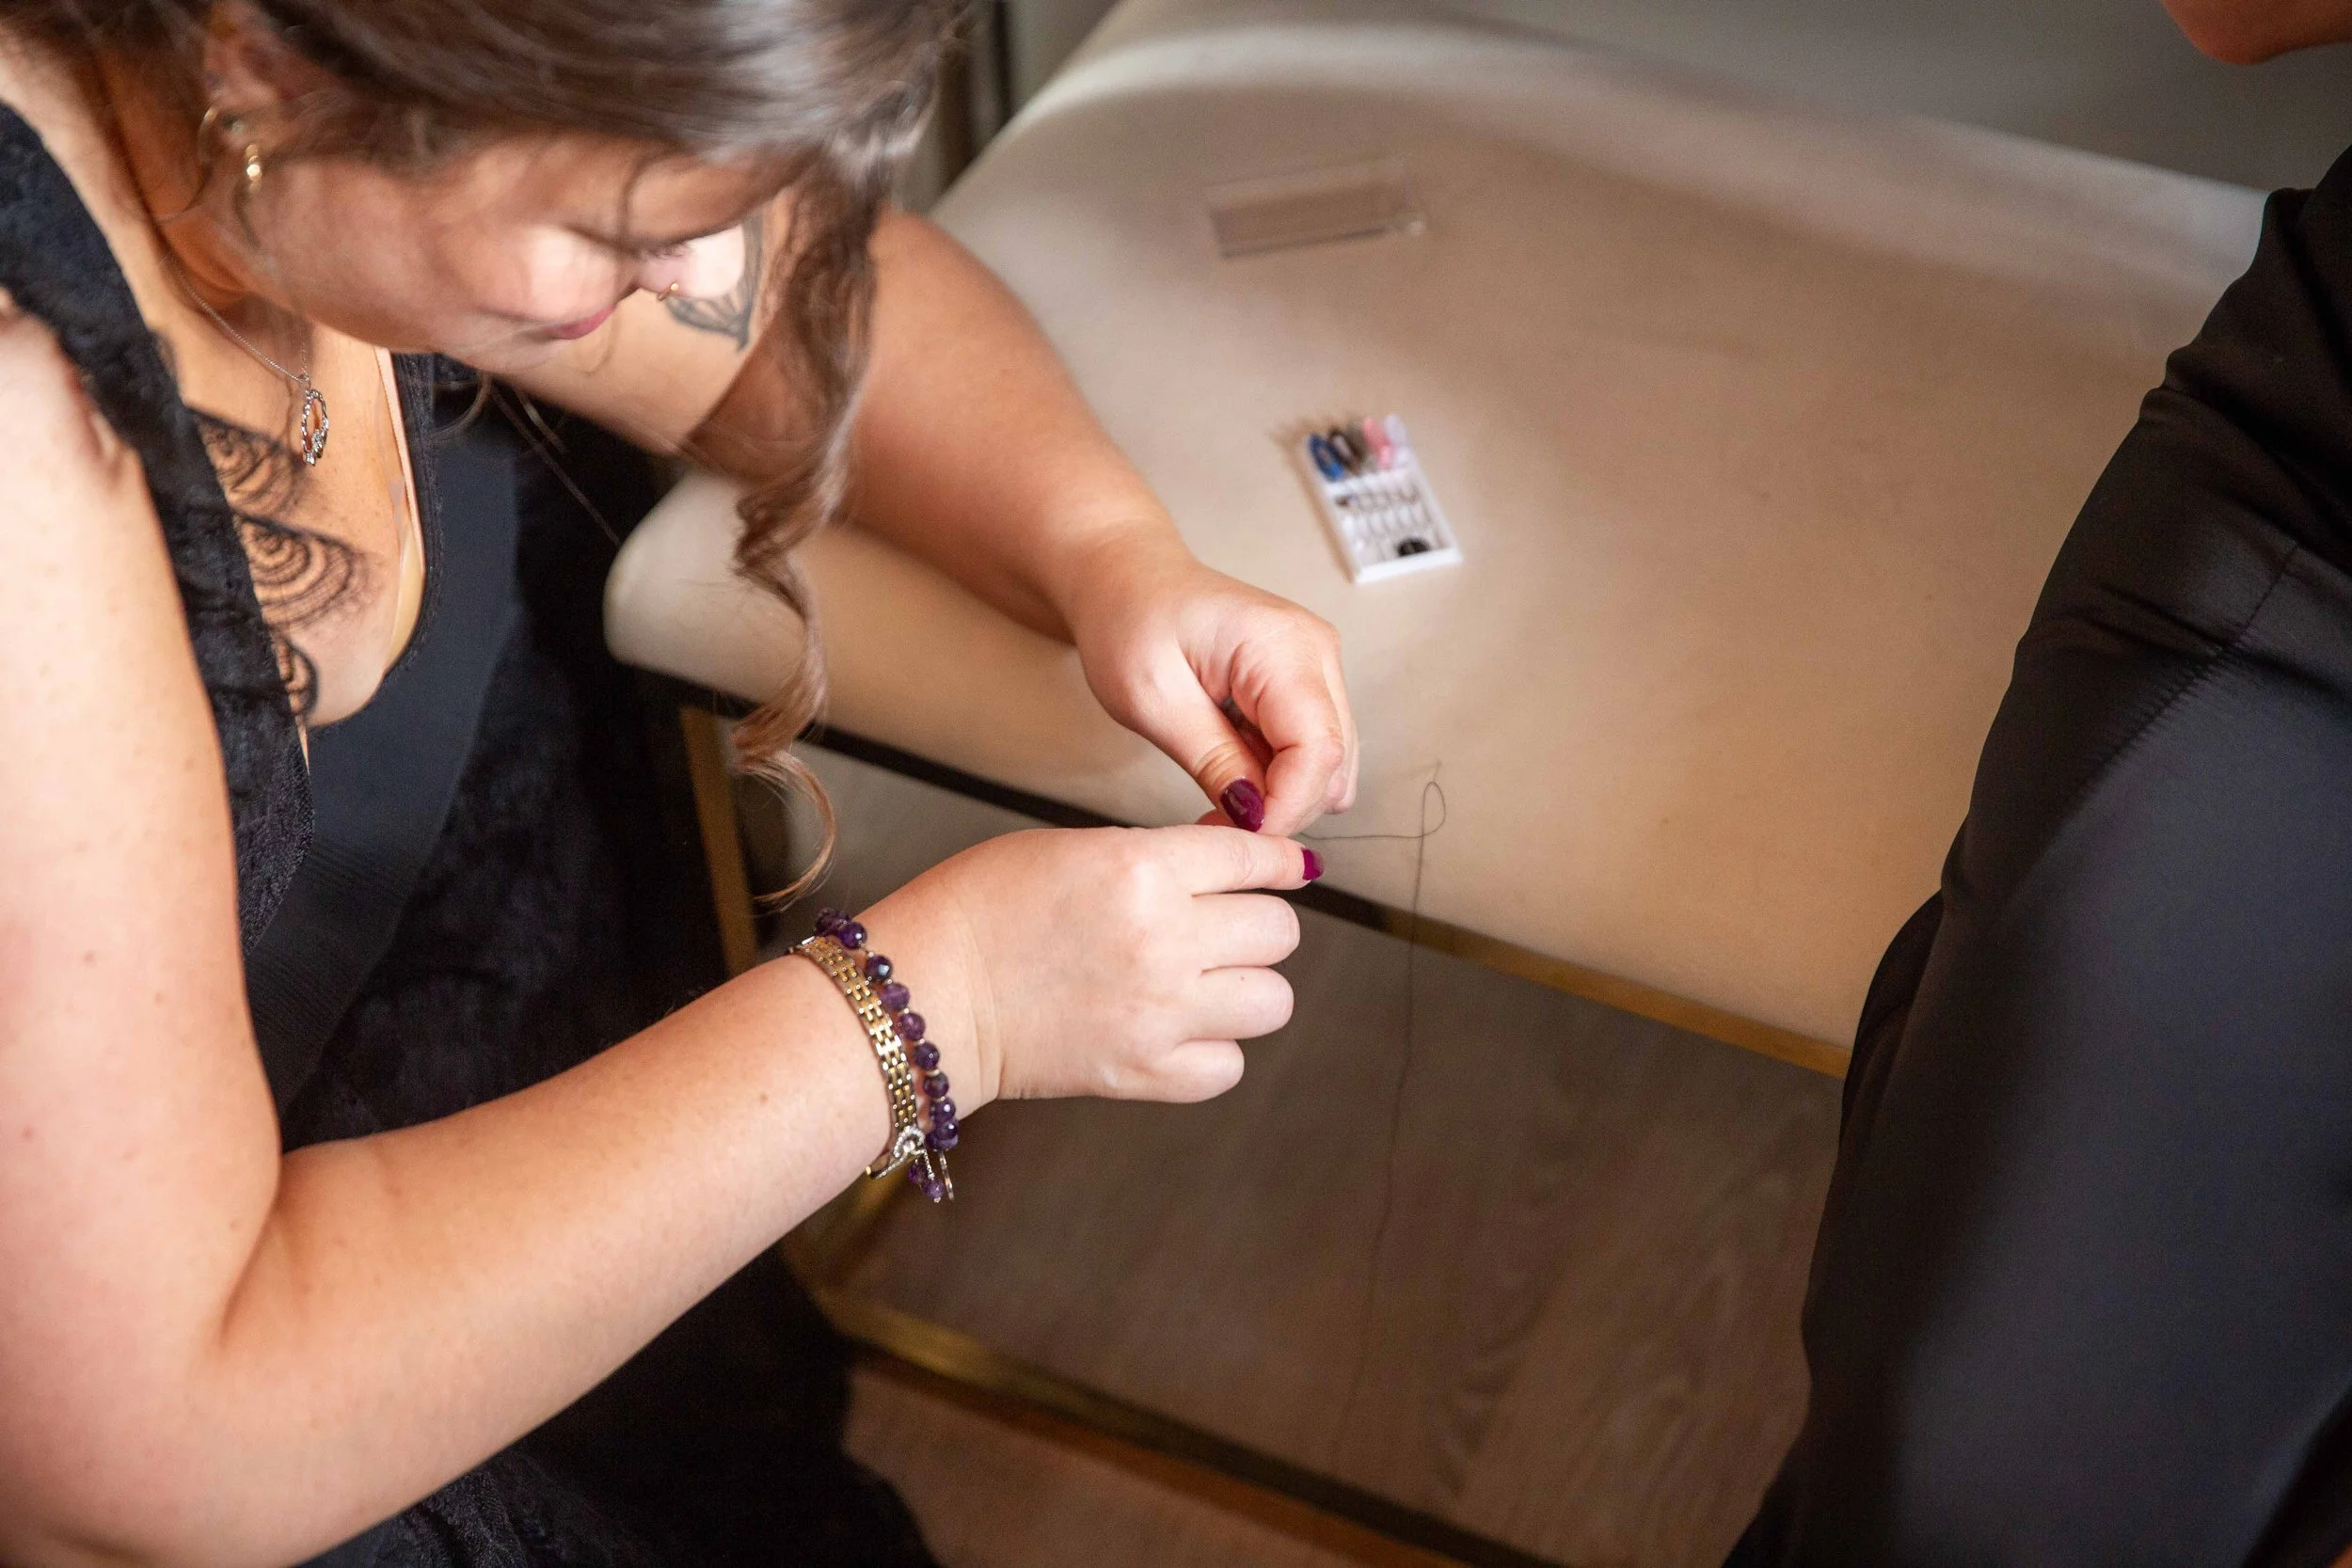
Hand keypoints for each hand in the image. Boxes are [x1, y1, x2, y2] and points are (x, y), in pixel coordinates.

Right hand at [856, 824, 1316, 1110]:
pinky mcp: (1145, 1074)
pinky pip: (1230, 1065)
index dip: (1277, 860)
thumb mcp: (1075, 849)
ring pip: (1273, 1001)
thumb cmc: (982, 908)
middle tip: (1221, 927)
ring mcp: (1161, 1015)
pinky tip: (1177, 1030)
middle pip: (1279, 930)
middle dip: (1255, 923)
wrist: (927, 992)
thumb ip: (1157, 857)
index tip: (1285, 867)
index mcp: (1143, 871)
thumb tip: (1231, 865)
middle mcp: (1165, 942)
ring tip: (1203, 983)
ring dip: (1246, 988)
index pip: (1255, 859)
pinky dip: (1214, 1050)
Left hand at [1060, 532, 1357, 835]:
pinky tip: (1233, 767)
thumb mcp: (1152, 699)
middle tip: (1216, 819)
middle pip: (1335, 763)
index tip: (1237, 832)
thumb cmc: (1130, 621)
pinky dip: (1279, 775)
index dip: (1286, 806)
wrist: (1128, 578)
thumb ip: (1212, 760)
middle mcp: (1316, 651)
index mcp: (1281, 645)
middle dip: (1283, 807)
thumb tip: (1257, 817)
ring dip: (1282, 794)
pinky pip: (1313, 750)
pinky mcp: (1308, 683)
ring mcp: (1318, 667)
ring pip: (1332, 765)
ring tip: (1219, 790)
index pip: (1319, 750)